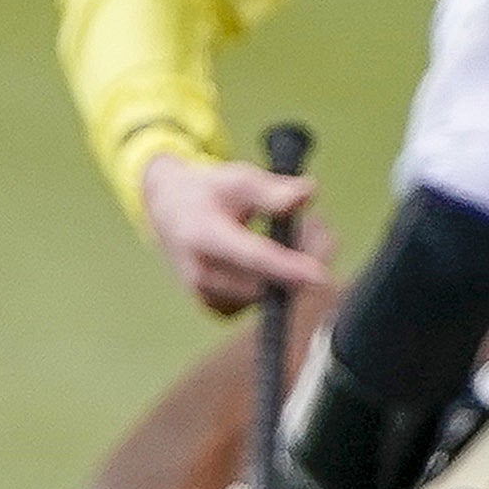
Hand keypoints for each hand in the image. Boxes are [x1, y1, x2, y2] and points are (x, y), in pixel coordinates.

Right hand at [138, 149, 335, 315]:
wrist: (168, 211)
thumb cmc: (209, 192)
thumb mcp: (237, 179)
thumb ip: (273, 191)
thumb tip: (309, 194)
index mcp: (203, 236)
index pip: (252, 257)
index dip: (287, 268)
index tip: (320, 276)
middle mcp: (201, 274)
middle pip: (269, 281)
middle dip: (304, 256)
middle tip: (316, 222)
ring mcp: (207, 297)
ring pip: (271, 295)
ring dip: (295, 269)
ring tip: (295, 232)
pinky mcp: (218, 309)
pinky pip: (263, 302)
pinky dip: (279, 282)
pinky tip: (277, 256)